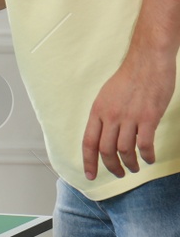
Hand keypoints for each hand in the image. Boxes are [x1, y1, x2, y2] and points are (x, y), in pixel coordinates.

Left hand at [81, 49, 175, 179]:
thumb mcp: (107, 95)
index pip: (88, 142)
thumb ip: (105, 115)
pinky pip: (145, 144)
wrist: (147, 61)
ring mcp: (129, 117)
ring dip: (129, 164)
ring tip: (134, 168)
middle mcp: (110, 116)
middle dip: (111, 167)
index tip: (90, 175)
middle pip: (105, 150)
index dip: (88, 161)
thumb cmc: (129, 77)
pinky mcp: (148, 117)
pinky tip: (149, 159)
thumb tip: (106, 134)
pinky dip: (147, 156)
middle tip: (119, 174)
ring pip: (124, 150)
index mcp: (97, 110)